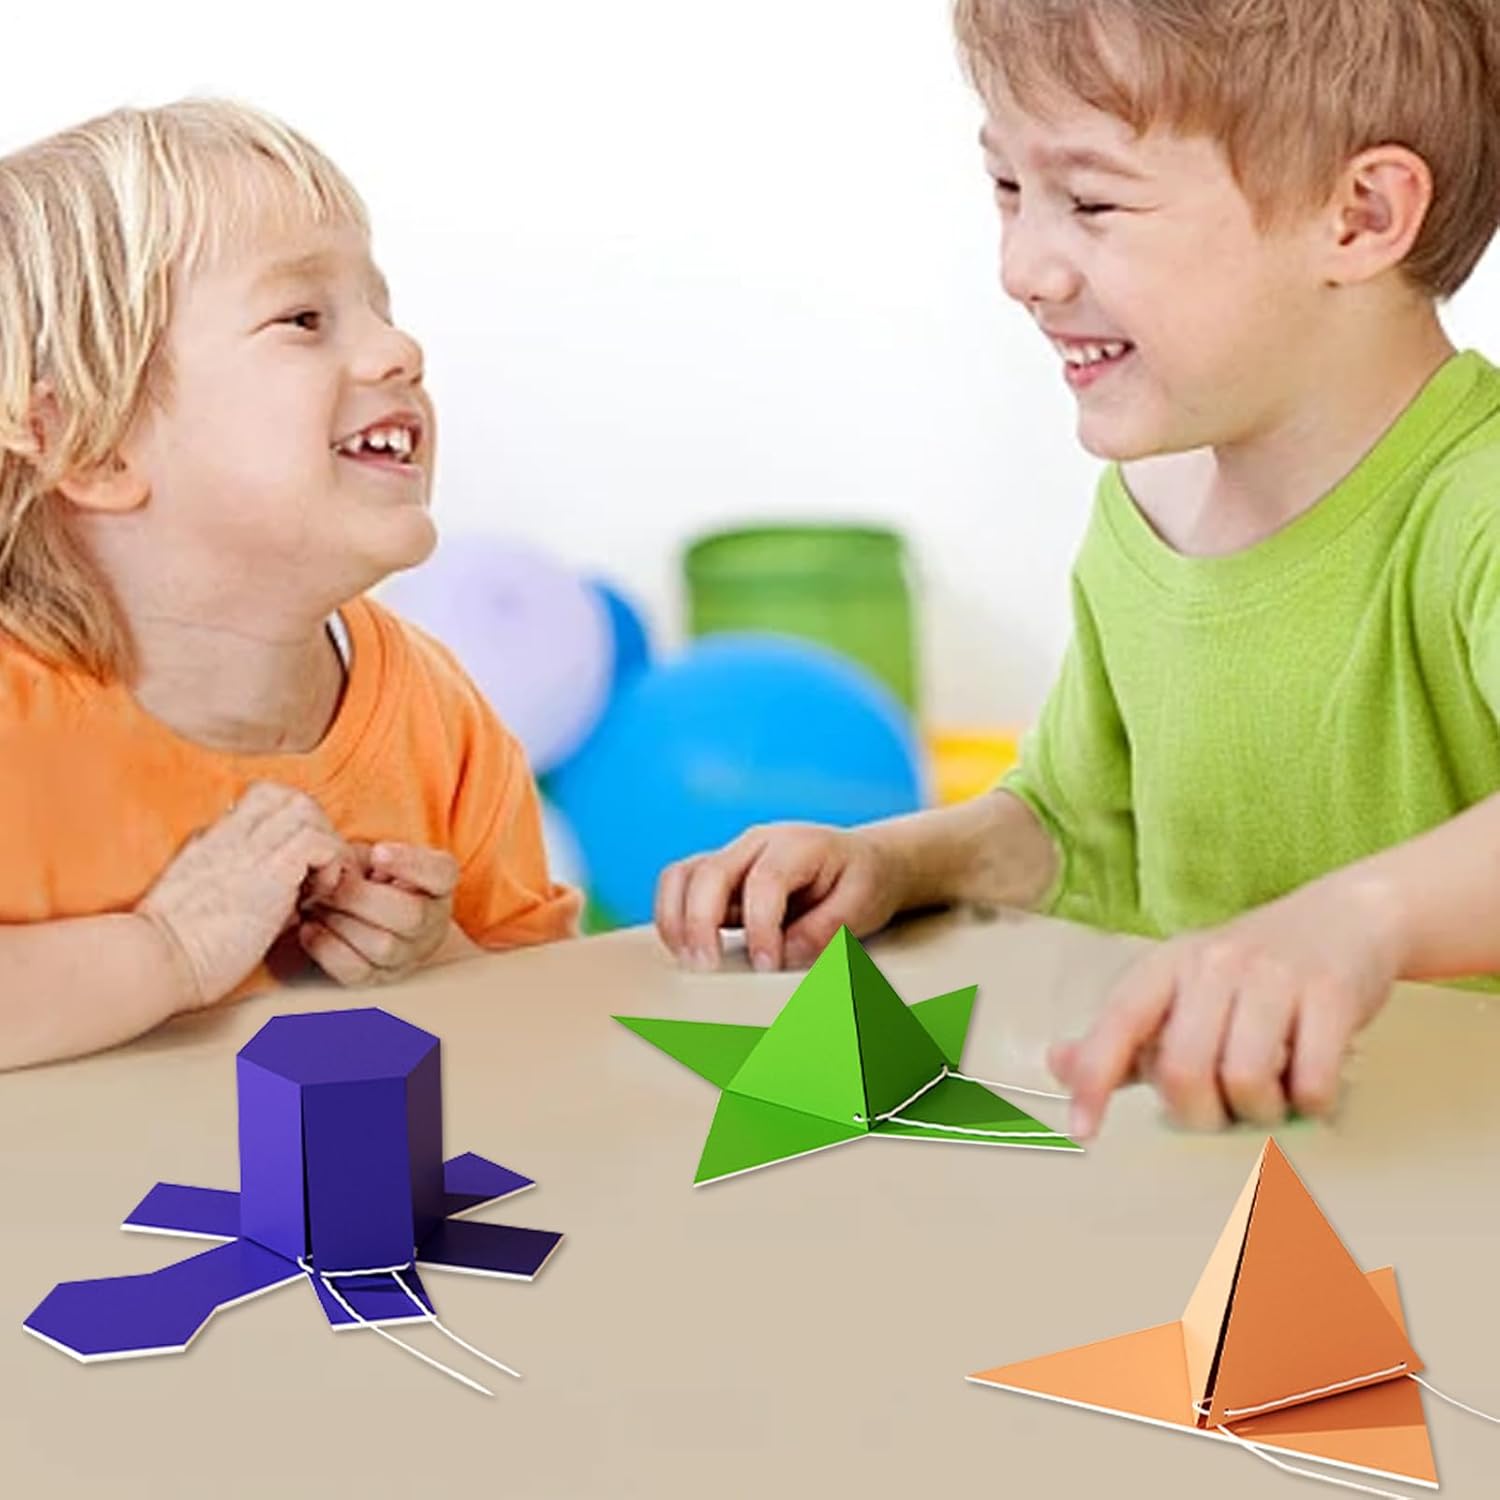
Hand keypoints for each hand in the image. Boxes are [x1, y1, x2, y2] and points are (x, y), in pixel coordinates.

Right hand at [135, 782, 351, 1010]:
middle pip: (290, 796)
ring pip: (307, 809)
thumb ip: (233, 883)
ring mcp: (250, 848)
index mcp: (213, 839)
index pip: (263, 798)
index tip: (298, 865)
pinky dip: (328, 864)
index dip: (291, 822)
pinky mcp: (270, 871)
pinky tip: (314, 898)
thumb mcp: (201, 899)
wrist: (152, 961)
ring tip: (316, 887)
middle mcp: (231, 834)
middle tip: (314, 873)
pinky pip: (317, 842)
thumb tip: (278, 898)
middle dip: (316, 828)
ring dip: (324, 844)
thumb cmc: (174, 948)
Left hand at [297, 841, 462, 985]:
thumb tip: (333, 864)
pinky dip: (327, 949)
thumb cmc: (362, 873)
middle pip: (413, 916)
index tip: (378, 852)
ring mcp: (410, 955)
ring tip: (317, 903)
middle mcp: (433, 922)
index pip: (440, 874)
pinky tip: (310, 927)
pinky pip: (357, 972)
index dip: (411, 864)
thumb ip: (359, 856)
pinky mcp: (379, 978)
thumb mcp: (366, 854)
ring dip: (343, 922)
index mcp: (439, 883)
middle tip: (330, 882)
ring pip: (385, 947)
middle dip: (363, 898)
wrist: (349, 905)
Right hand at [655, 822, 904, 971]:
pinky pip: (680, 887)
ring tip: (688, 961)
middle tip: (707, 969)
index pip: (765, 881)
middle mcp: (757, 843)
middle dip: (701, 923)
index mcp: (798, 844)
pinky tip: (686, 951)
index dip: (760, 926)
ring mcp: (732, 856)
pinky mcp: (718, 876)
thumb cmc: (861, 881)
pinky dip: (673, 918)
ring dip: (676, 919)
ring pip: (682, 875)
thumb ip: (825, 929)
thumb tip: (784, 954)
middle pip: (711, 872)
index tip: (764, 966)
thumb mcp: (862, 904)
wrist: (860, 861)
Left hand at [1049, 876, 1402, 1138]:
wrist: (1346, 915)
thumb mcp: (1182, 990)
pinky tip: (1309, 1087)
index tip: (1083, 1129)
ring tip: (1269, 1095)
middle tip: (1221, 1110)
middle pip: (1184, 1070)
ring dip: (1258, 1111)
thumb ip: (1126, 1037)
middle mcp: (1214, 964)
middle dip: (1200, 1114)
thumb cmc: (1253, 970)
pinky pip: (1310, 1081)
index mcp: (1167, 966)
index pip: (1119, 1021)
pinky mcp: (1330, 994)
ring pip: (1245, 1080)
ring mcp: (1273, 976)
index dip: (1095, 1077)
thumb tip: (1059, 1065)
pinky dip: (1308, 1104)